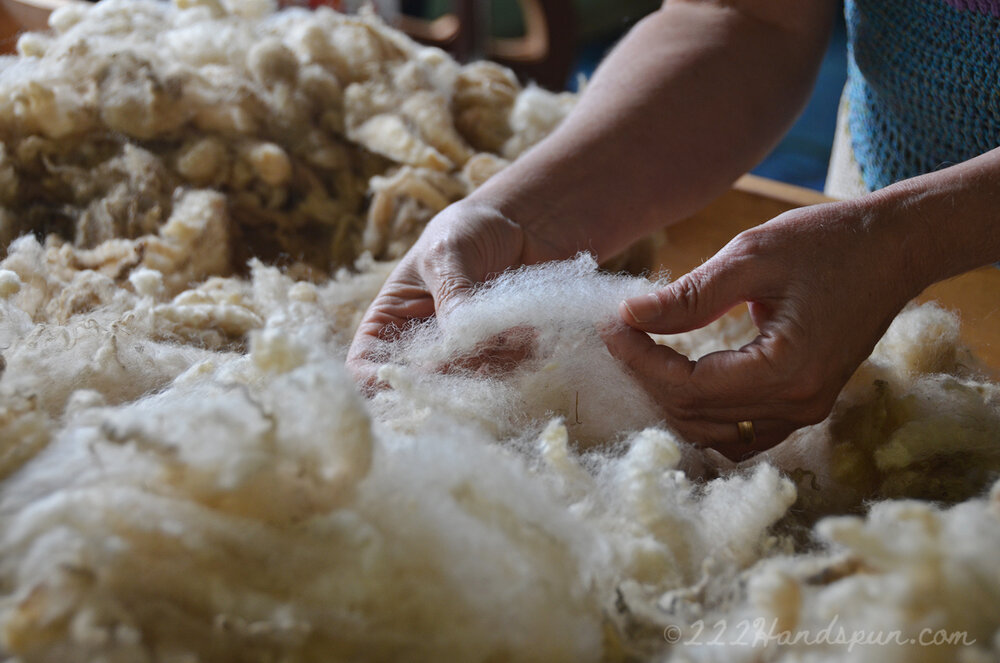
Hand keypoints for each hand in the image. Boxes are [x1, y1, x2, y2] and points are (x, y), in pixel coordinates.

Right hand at [347, 200, 552, 387]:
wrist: (521, 222)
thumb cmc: (468, 229)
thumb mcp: (447, 253)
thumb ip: (451, 295)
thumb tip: (458, 340)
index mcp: (390, 321)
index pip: (365, 367)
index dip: (380, 382)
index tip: (414, 378)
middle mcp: (422, 347)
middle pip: (420, 387)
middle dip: (448, 381)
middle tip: (478, 359)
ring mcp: (464, 355)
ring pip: (469, 387)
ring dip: (493, 367)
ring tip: (513, 331)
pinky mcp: (502, 355)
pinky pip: (508, 375)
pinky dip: (521, 359)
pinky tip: (530, 330)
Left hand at [603, 199, 916, 458]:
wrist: (894, 247)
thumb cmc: (827, 242)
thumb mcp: (752, 256)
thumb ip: (690, 295)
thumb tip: (629, 315)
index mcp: (786, 372)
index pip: (687, 388)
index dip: (639, 359)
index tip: (610, 324)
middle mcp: (797, 406)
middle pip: (694, 416)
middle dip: (646, 376)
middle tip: (619, 332)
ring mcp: (803, 412)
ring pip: (712, 432)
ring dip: (670, 399)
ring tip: (642, 352)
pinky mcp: (804, 405)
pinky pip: (739, 431)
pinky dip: (702, 411)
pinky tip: (680, 377)